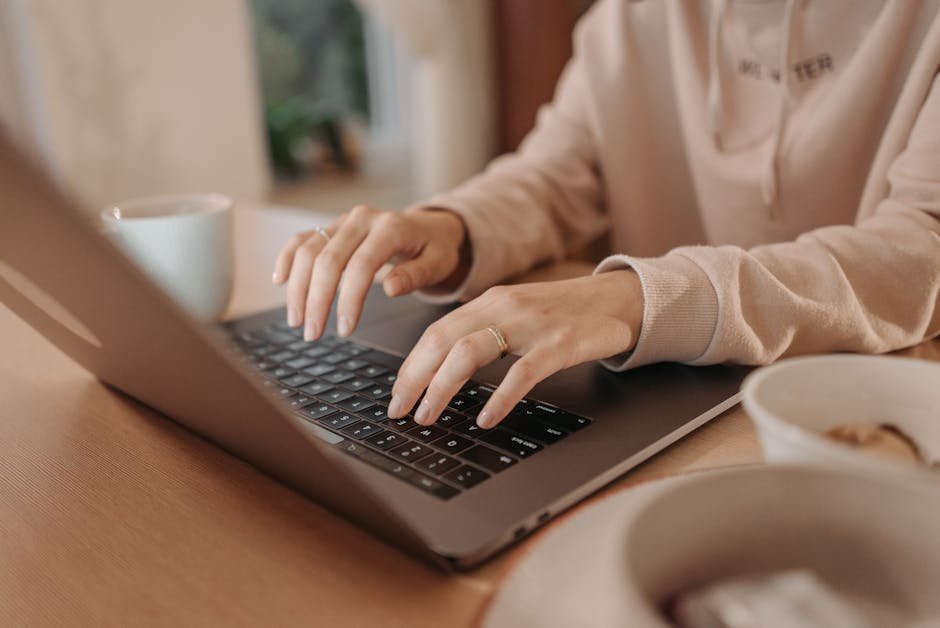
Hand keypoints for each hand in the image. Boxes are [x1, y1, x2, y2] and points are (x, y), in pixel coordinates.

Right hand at [272, 205, 467, 340]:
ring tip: (296, 320)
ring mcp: (343, 221)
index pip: (362, 265)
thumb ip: (416, 275)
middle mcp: (362, 219)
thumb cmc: (434, 249)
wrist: (428, 227)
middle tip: (312, 333)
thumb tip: (391, 287)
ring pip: (308, 250)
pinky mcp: (331, 227)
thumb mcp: (438, 263)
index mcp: (391, 227)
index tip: (345, 329)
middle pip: (328, 259)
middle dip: (316, 300)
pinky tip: (280, 281)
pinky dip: (287, 258)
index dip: (349, 299)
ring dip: (298, 287)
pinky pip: (302, 239)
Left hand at [387, 270, 644, 428]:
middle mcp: (505, 307)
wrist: (619, 300)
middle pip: (443, 341)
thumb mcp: (517, 315)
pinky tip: (486, 419)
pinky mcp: (561, 342)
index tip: (396, 394)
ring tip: (429, 416)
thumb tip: (442, 372)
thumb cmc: (565, 314)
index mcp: (490, 302)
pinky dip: (500, 398)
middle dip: (414, 379)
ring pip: (471, 351)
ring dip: (442, 388)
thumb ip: (484, 333)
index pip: (436, 332)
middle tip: (399, 411)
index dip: (411, 365)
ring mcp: (532, 324)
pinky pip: (523, 372)